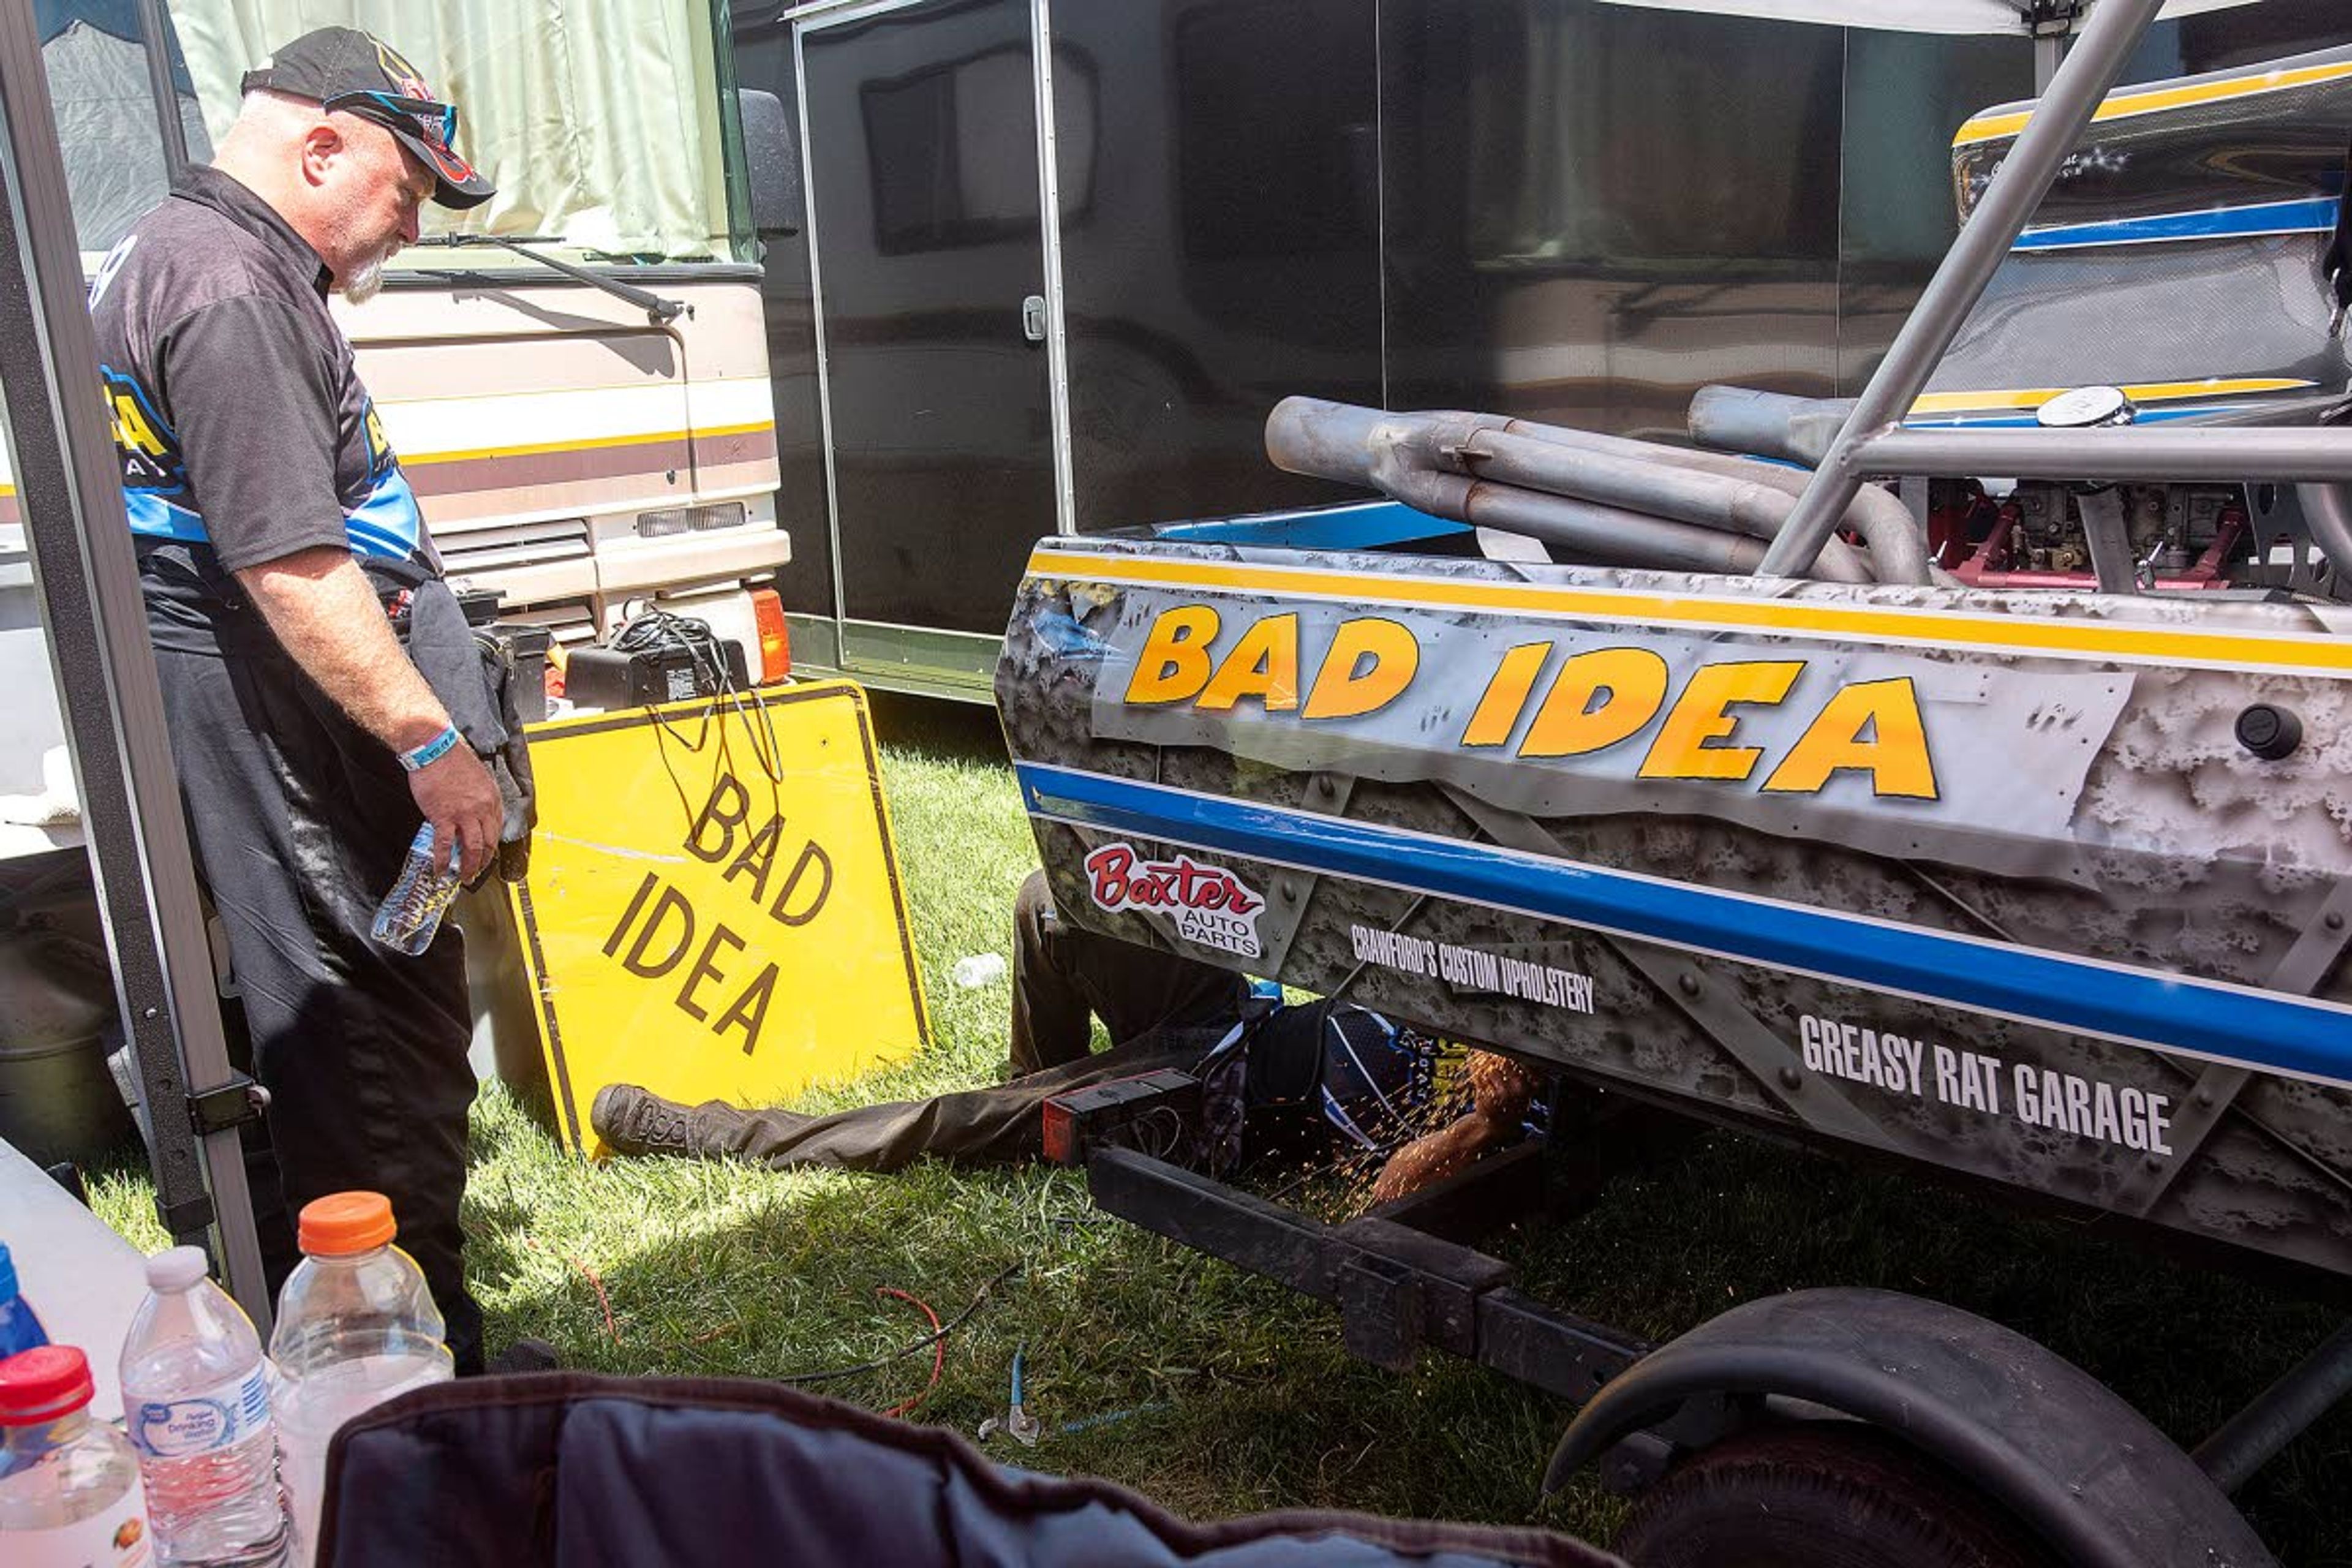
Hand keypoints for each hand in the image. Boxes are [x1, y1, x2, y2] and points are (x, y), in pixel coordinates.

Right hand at [409, 743, 501, 883]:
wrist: (434, 748)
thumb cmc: (452, 758)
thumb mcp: (477, 777)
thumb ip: (479, 796)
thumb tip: (474, 811)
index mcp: (492, 798)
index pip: (497, 828)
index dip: (492, 845)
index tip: (487, 854)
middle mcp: (482, 808)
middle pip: (488, 842)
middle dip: (484, 861)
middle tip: (478, 872)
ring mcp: (464, 814)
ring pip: (472, 848)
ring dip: (469, 866)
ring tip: (464, 877)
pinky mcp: (443, 816)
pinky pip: (446, 845)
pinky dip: (444, 861)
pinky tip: (441, 870)